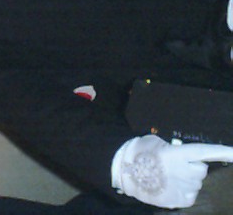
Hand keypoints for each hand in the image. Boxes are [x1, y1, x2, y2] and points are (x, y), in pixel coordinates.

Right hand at [111, 135, 232, 208]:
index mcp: (176, 154)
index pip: (204, 152)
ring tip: (170, 176)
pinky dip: (185, 190)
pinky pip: (191, 194)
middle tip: (178, 164)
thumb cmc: (138, 153)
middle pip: (201, 169)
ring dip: (188, 178)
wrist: (123, 173)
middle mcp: (183, 172)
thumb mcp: (155, 143)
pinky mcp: (179, 200)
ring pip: (197, 182)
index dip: (221, 151)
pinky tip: (171, 186)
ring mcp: (182, 188)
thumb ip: (174, 148)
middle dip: (194, 166)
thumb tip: (184, 154)